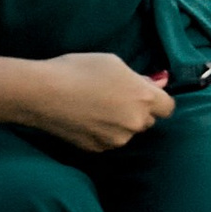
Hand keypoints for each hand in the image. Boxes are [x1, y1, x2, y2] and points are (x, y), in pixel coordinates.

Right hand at [24, 53, 175, 151]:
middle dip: (136, 111)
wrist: (42, 93)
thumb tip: (159, 82)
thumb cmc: (77, 70)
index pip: (168, 107)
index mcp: (143, 98)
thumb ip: (139, 77)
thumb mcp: (113, 63)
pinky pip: (108, 140)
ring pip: (126, 132)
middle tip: (113, 97)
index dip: (157, 100)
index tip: (142, 94)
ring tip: (94, 107)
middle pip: (147, 120)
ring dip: (119, 123)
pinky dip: (101, 132)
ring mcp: (116, 139)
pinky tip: (84, 118)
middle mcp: (135, 122)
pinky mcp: (97, 148)